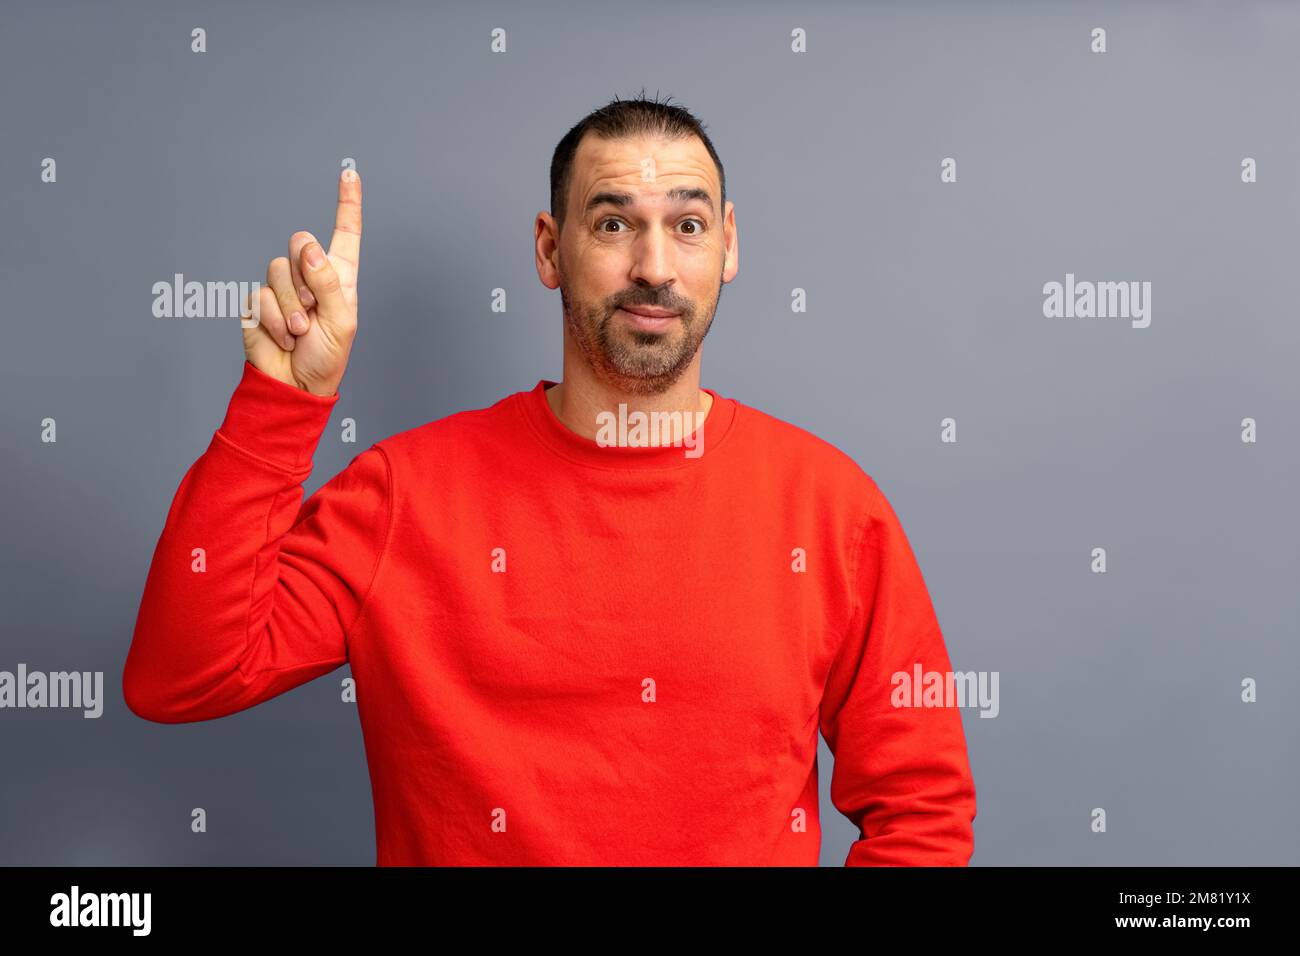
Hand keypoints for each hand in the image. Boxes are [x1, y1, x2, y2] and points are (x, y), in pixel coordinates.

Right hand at [242, 169, 362, 396]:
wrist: (294, 385)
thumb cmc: (326, 357)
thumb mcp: (341, 323)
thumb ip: (328, 285)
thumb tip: (311, 248)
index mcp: (339, 277)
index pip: (345, 233)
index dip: (347, 203)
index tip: (349, 173)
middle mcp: (310, 276)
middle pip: (300, 241)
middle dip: (305, 274)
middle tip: (312, 310)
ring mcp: (282, 287)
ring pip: (277, 270)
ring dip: (291, 307)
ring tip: (301, 331)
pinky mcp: (258, 301)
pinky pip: (261, 296)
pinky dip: (275, 321)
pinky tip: (284, 338)